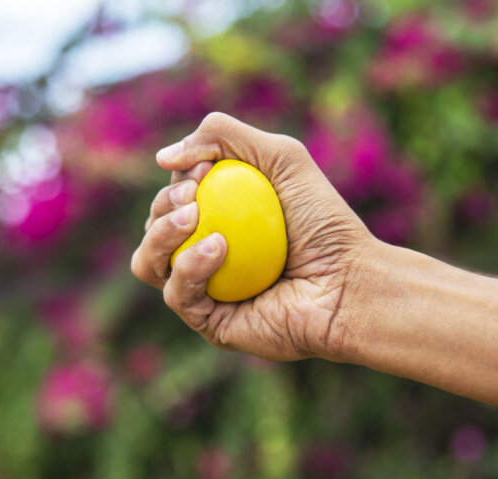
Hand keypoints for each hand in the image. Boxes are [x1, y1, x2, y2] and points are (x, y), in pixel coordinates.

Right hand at [131, 113, 373, 360]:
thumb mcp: (281, 158)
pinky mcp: (209, 323)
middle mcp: (205, 256)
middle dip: (163, 205)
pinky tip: (217, 246)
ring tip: (194, 217)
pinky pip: (177, 294)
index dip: (179, 180)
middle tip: (194, 196)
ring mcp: (205, 292)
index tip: (205, 171)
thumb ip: (223, 136)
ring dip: (161, 233)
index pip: (173, 197)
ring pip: (147, 263)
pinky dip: (189, 265)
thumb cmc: (323, 221)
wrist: (350, 282)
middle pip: (153, 228)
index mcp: (219, 220)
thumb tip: (162, 158)